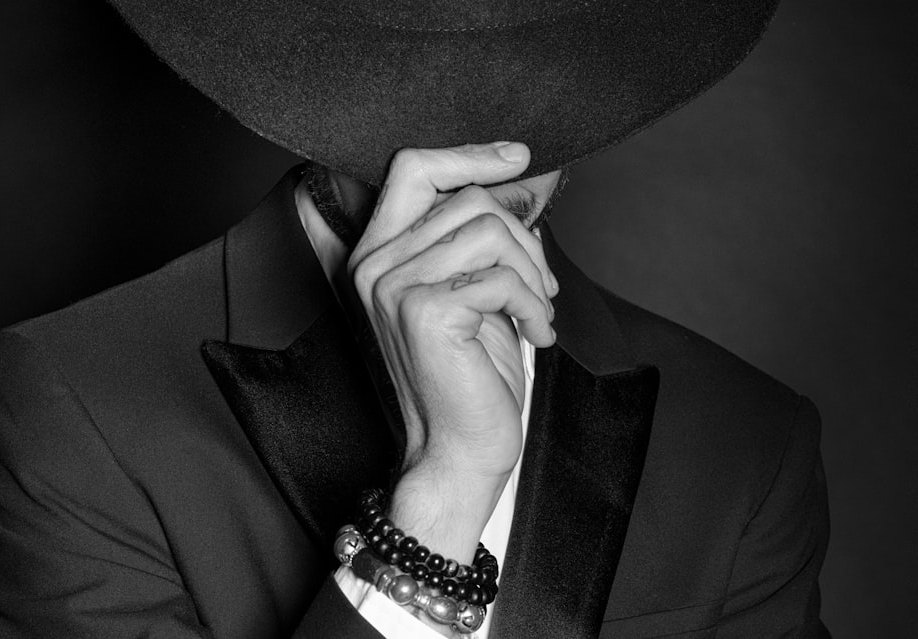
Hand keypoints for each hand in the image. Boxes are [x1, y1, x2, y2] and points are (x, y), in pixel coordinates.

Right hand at [347, 143, 557, 562]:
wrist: (460, 448)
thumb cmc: (468, 373)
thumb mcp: (469, 290)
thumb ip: (472, 238)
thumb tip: (514, 176)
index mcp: (379, 253)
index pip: (414, 168)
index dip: (470, 154)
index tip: (519, 158)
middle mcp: (375, 264)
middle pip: (468, 198)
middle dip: (524, 236)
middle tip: (542, 284)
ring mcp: (394, 287)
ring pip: (489, 231)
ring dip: (533, 273)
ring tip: (539, 311)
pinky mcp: (425, 312)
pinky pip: (501, 277)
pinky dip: (534, 305)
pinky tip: (537, 334)